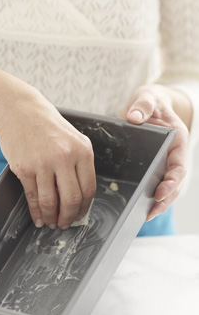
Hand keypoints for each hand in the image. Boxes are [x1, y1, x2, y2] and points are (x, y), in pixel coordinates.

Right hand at [0, 92, 95, 229]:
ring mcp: (43, 163)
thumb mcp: (72, 138)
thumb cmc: (47, 125)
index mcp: (82, 150)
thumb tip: (80, 197)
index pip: (88, 189)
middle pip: (71, 199)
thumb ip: (79, 163)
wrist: (19, 110)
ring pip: (51, 202)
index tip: (80, 215)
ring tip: (51, 223)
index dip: (84, 208)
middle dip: (69, 217)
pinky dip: (36, 212)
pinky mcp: (24, 168)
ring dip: (51, 218)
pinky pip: (33, 197)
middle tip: (65, 224)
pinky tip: (38, 217)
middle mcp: (64, 157)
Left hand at [118, 84, 189, 220]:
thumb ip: (143, 105)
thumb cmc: (151, 101)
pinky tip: (139, 207)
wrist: (148, 103)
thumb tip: (134, 116)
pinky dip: (149, 196)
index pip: (179, 166)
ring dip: (158, 203)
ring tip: (145, 216)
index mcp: (177, 141)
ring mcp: (163, 162)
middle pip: (174, 183)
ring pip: (165, 187)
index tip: (161, 193)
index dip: (172, 182)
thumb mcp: (147, 98)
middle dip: (165, 199)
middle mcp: (172, 155)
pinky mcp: (152, 165)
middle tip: (151, 212)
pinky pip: (153, 183)